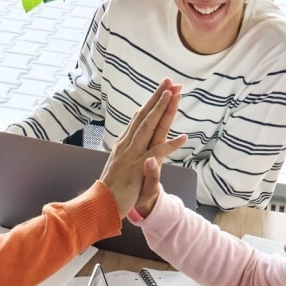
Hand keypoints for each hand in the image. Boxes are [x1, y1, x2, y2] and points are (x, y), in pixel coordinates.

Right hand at [98, 80, 185, 216]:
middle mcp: (129, 145)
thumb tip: (134, 142)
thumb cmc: (114, 187)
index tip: (163, 88)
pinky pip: (156, 154)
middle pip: (146, 116)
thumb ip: (129, 150)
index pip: (141, 117)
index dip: (152, 102)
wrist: (103, 205)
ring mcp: (133, 154)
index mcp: (126, 143)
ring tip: (173, 94)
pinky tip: (183, 138)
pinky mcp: (138, 167)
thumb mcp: (123, 165)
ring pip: (150, 127)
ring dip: (161, 110)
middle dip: (158, 97)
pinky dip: (170, 146)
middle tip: (170, 80)